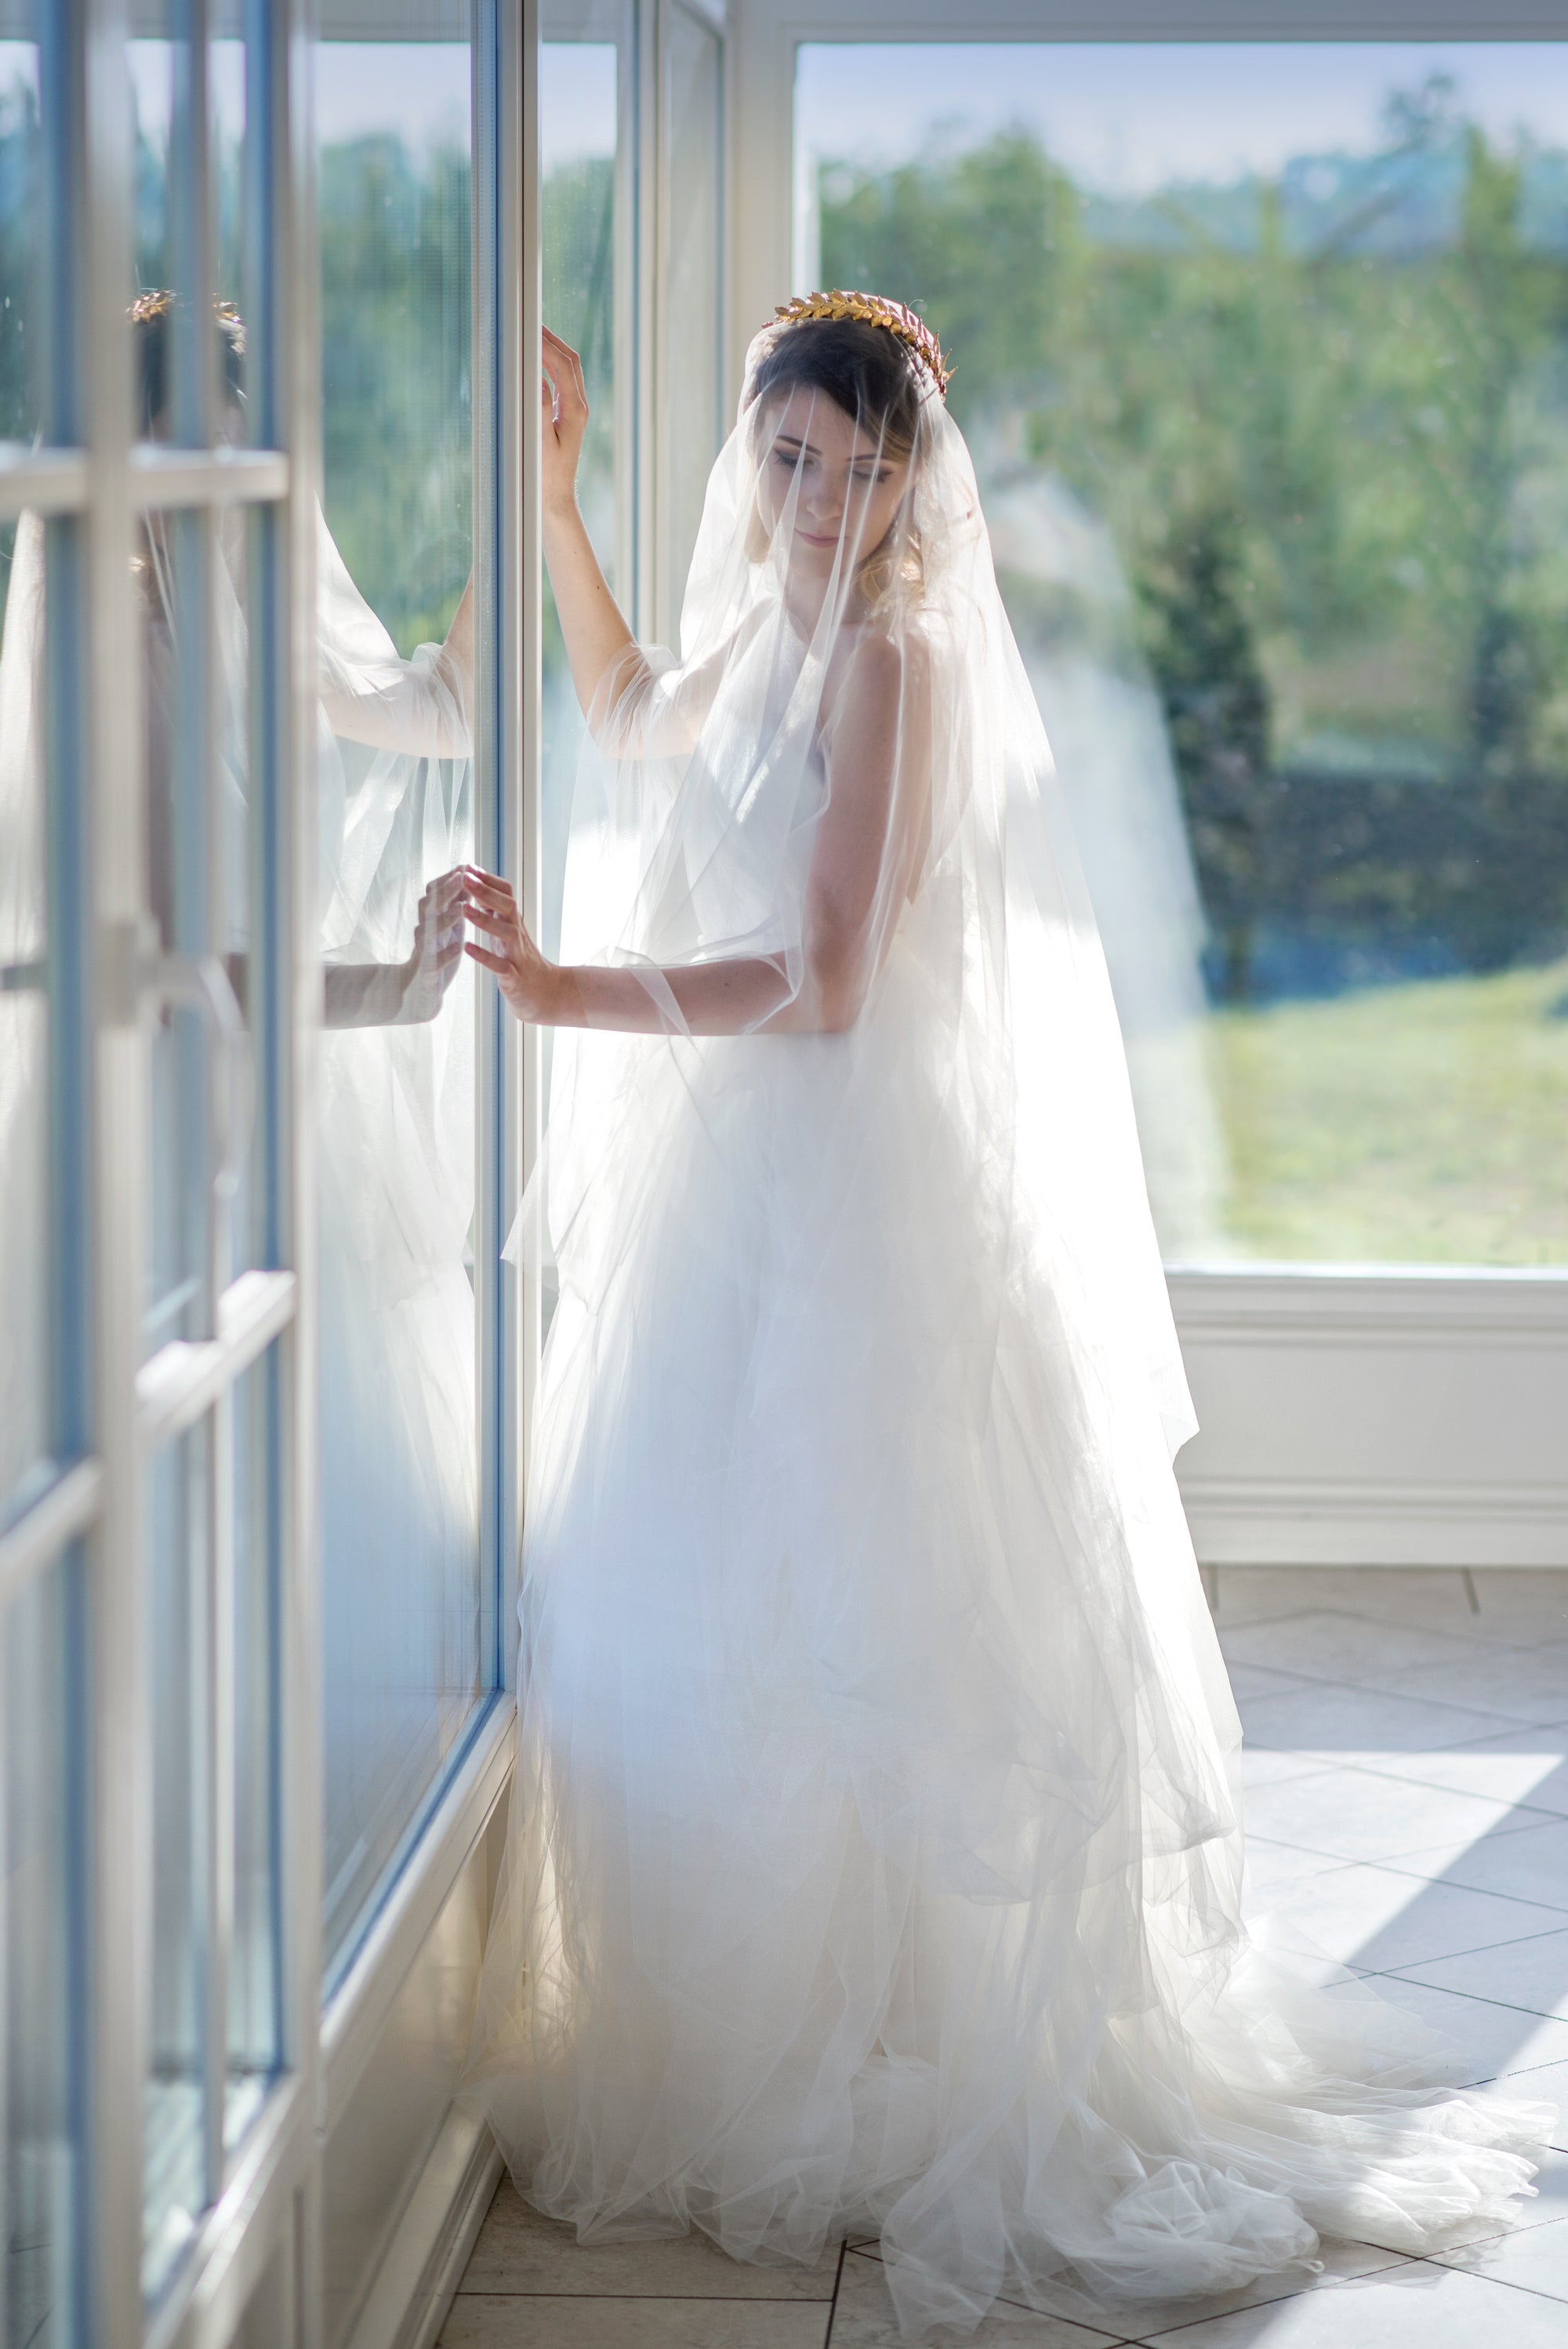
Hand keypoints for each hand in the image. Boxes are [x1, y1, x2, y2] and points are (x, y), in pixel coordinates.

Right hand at [394, 867, 466, 1022]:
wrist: (421, 990)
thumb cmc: (437, 953)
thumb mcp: (448, 925)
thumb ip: (454, 903)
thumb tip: (465, 875)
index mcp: (431, 919)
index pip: (434, 894)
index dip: (448, 879)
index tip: (464, 866)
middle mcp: (424, 931)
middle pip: (429, 907)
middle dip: (445, 892)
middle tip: (461, 878)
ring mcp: (423, 952)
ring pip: (428, 932)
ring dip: (445, 919)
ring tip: (461, 908)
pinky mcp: (427, 973)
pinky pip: (434, 962)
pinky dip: (445, 953)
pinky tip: (458, 947)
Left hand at [461, 865, 564, 1023]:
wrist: (546, 994)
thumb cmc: (521, 962)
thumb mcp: (508, 933)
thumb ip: (495, 912)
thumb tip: (479, 888)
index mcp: (513, 922)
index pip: (506, 893)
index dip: (488, 879)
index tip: (469, 867)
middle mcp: (518, 935)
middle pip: (507, 906)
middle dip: (486, 891)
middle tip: (465, 877)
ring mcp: (518, 956)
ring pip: (506, 932)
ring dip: (484, 920)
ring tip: (464, 909)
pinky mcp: (514, 978)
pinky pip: (500, 965)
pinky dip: (484, 956)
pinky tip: (467, 948)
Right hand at [541, 327, 588, 518]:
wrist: (555, 497)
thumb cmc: (545, 475)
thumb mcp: (541, 442)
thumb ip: (540, 410)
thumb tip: (538, 380)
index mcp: (574, 410)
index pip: (563, 366)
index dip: (547, 345)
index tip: (531, 329)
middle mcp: (579, 407)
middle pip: (570, 361)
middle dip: (553, 339)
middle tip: (533, 323)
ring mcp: (575, 410)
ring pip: (568, 369)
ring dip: (552, 349)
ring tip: (533, 335)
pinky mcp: (568, 415)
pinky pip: (561, 381)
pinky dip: (550, 365)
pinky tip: (536, 361)